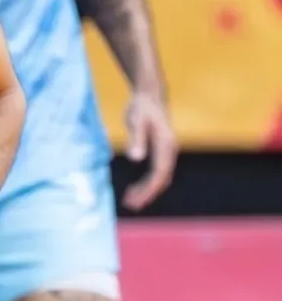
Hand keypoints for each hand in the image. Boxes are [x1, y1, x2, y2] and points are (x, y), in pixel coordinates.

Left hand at [122, 90, 176, 211]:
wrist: (150, 95)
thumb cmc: (141, 107)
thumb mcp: (135, 121)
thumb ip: (136, 139)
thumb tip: (135, 159)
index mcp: (166, 145)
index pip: (160, 173)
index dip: (148, 189)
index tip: (135, 200)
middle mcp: (170, 150)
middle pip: (162, 179)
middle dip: (147, 194)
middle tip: (130, 205)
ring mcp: (168, 151)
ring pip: (161, 177)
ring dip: (147, 191)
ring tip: (130, 201)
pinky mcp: (162, 151)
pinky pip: (158, 172)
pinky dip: (148, 183)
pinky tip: (134, 189)